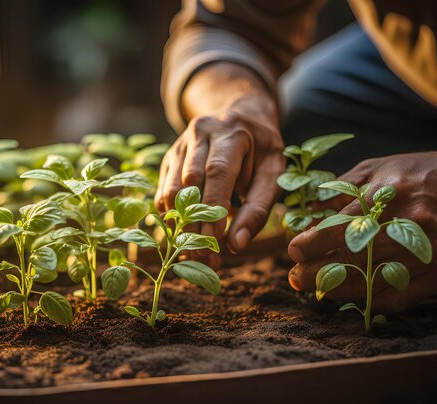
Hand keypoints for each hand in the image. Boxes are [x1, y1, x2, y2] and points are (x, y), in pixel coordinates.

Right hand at [156, 64, 284, 267]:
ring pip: (171, 189)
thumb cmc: (261, 149)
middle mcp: (201, 133)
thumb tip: (236, 245)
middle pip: (190, 182)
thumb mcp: (273, 173)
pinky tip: (185, 237)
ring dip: (180, 225)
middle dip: (195, 224)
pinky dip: (172, 218)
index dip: (213, 209)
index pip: (218, 172)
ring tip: (195, 253)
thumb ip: (258, 208)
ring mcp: (180, 145)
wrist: (239, 113)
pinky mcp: (169, 159)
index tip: (215, 243)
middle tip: (205, 258)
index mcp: (231, 131)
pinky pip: (164, 192)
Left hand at [288, 148, 436, 311]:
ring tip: (315, 287)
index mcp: (389, 195)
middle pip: (352, 259)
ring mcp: (426, 253)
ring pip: (372, 282)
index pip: (340, 228)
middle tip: (296, 276)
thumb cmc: (418, 173)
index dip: (312, 244)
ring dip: (337, 288)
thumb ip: (341, 190)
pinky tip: (348, 295)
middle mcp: (408, 225)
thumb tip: (308, 213)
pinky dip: (369, 299)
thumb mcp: (377, 168)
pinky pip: (398, 297)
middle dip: (317, 271)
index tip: (294, 251)